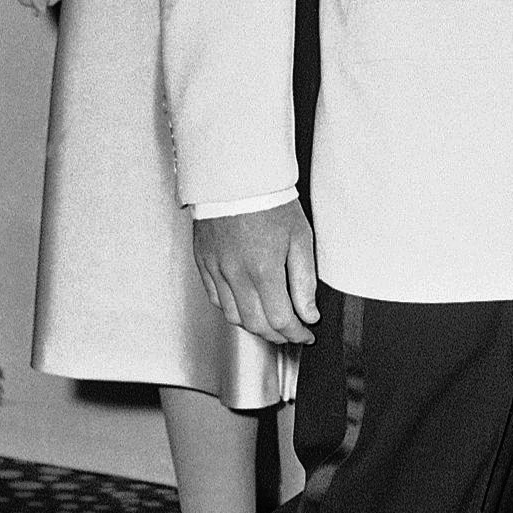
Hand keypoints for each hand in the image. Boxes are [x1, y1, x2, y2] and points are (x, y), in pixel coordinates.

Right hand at [193, 200, 318, 346]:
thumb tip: (309, 314)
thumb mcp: (300, 238)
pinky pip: (215, 298)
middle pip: (256, 324)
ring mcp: (216, 269)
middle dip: (277, 335)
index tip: (306, 335)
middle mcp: (236, 275)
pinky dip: (232, 309)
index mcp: (263, 270)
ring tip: (271, 322)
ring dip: (254, 326)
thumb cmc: (271, 202)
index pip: (281, 319)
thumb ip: (304, 281)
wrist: (236, 176)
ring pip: (233, 316)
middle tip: (292, 333)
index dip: (296, 334)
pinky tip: (246, 305)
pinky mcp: (203, 262)